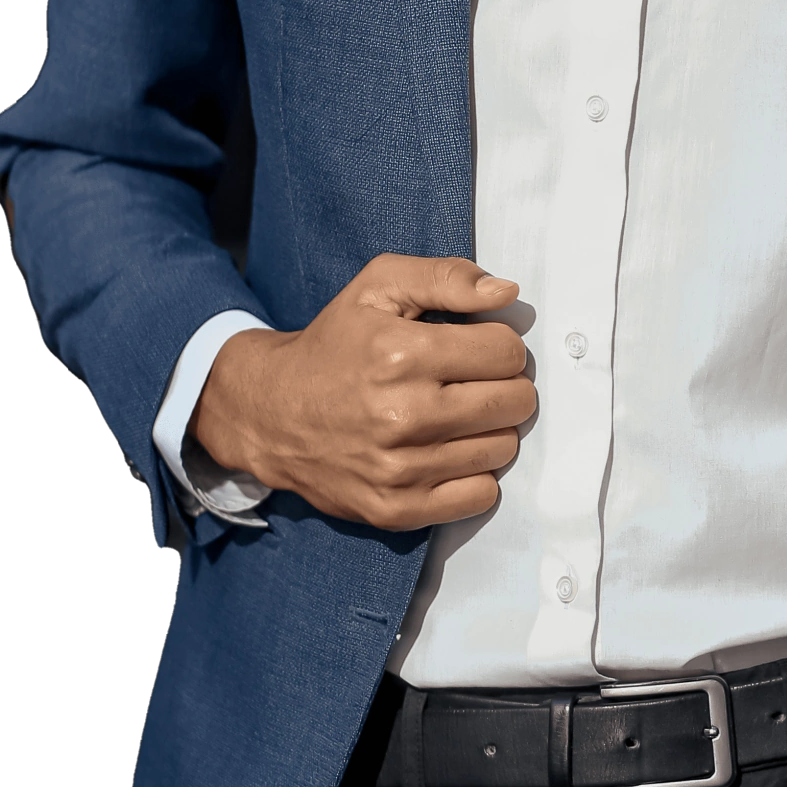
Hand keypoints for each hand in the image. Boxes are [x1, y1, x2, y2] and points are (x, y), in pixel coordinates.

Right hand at [189, 254, 535, 528]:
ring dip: (491, 428)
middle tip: (473, 380)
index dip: (499, 343)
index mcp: (402, 354)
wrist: (271, 412)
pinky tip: (449, 449)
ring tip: (457, 413)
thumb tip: (507, 292)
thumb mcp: (379, 286)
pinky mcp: (397, 509)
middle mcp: (404, 416)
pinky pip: (480, 495)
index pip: (507, 352)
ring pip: (503, 447)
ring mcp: (400, 470)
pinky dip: (475, 472)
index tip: (477, 346)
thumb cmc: (335, 344)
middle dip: (505, 384)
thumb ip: (446, 277)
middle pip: (515, 402)